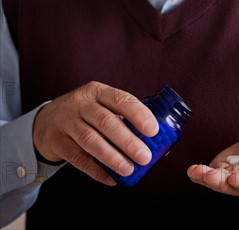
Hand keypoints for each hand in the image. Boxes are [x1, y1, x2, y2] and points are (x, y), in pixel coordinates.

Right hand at [33, 81, 158, 184]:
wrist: (45, 121)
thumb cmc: (85, 114)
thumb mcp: (101, 106)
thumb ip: (125, 120)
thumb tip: (160, 145)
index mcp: (97, 91)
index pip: (120, 99)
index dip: (138, 114)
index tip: (153, 130)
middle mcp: (81, 103)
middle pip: (106, 121)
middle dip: (128, 140)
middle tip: (145, 156)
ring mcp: (66, 121)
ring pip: (91, 140)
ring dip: (112, 157)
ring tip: (129, 169)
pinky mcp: (56, 141)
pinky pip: (77, 158)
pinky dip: (95, 170)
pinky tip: (110, 178)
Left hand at [187, 103, 238, 195]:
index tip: (235, 178)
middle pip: (235, 184)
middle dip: (222, 182)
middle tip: (210, 176)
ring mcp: (235, 175)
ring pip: (220, 182)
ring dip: (208, 178)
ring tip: (196, 172)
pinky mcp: (224, 169)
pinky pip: (211, 174)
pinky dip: (201, 173)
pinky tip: (192, 170)